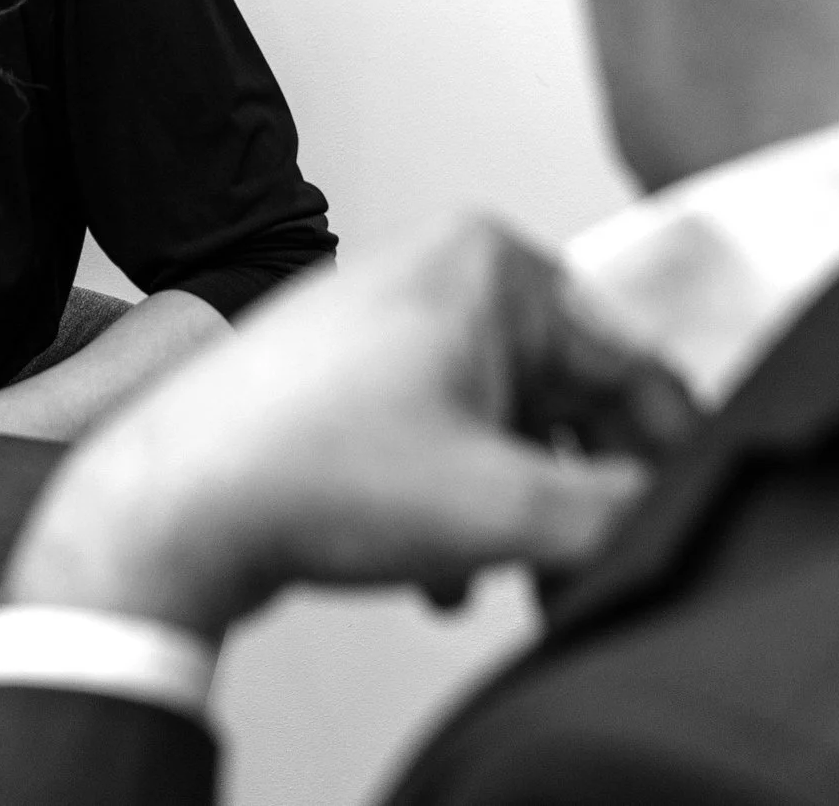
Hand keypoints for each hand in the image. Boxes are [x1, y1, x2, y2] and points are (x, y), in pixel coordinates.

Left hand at [2, 216, 697, 641]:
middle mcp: (437, 273)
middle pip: (565, 399)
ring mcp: (386, 321)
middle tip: (579, 565)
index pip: (632, 361)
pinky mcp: (345, 375)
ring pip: (500, 428)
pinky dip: (453, 504)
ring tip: (498, 574)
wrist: (171, 507)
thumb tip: (661, 513)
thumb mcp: (508, 507)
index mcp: (491, 264)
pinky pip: (439, 439)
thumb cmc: (301, 470)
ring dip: (512, 511)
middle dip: (575, 494)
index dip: (663, 457)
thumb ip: (620, 513)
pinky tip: (435, 569)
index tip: (667, 517)